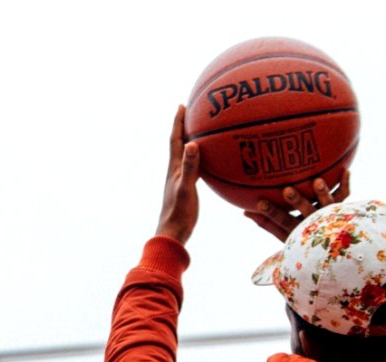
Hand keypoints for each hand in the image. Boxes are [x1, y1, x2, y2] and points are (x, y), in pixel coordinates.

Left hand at [156, 105, 200, 244]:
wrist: (173, 233)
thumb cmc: (178, 213)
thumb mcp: (185, 188)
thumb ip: (189, 167)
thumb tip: (192, 144)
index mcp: (173, 168)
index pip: (175, 139)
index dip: (177, 122)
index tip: (182, 105)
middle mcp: (176, 171)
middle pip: (180, 143)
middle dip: (184, 126)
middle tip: (192, 110)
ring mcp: (181, 180)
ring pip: (187, 154)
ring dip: (193, 141)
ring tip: (202, 129)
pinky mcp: (188, 189)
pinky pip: (196, 167)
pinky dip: (203, 159)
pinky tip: (212, 160)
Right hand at [243, 170, 350, 241]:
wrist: (332, 250)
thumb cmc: (301, 239)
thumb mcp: (283, 234)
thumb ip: (265, 223)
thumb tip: (244, 211)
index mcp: (298, 230)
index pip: (282, 221)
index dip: (271, 213)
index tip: (259, 202)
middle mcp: (315, 223)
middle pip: (306, 212)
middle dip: (297, 201)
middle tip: (287, 189)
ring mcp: (329, 216)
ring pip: (328, 205)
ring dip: (323, 193)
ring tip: (318, 181)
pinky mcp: (341, 209)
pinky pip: (344, 197)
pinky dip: (345, 185)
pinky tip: (346, 170)